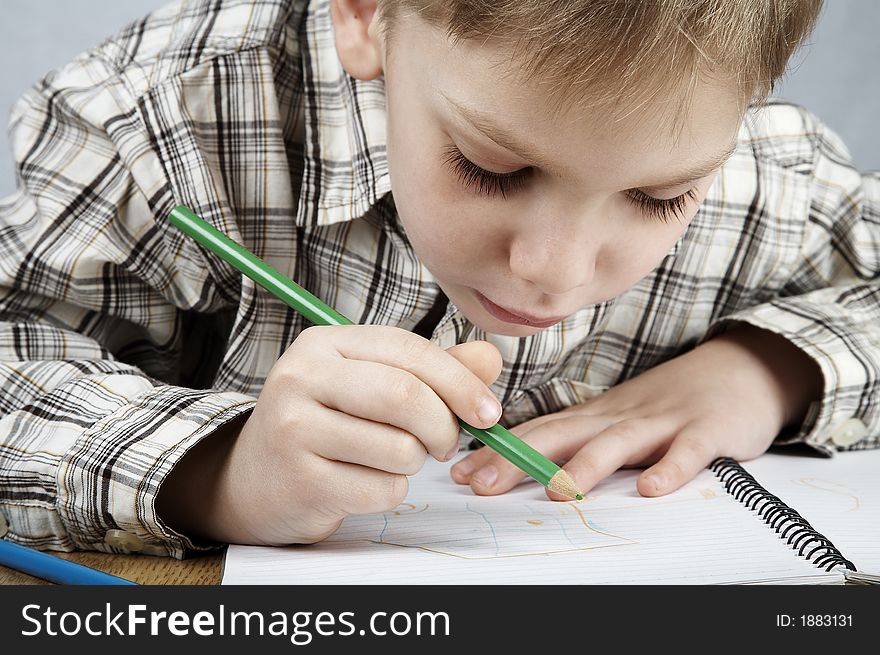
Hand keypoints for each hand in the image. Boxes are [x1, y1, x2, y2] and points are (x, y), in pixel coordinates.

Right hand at [157, 326, 502, 544]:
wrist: (253, 480)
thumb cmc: (323, 425)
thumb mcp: (369, 384)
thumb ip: (430, 371)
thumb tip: (491, 359)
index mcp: (325, 344)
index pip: (409, 351)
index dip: (460, 382)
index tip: (489, 413)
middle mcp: (302, 377)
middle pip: (405, 397)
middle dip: (443, 426)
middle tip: (445, 444)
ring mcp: (295, 429)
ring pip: (400, 449)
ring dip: (413, 464)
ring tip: (388, 460)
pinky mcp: (301, 480)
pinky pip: (382, 490)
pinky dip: (389, 493)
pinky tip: (362, 482)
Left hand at [451, 324, 822, 498]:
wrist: (739, 369)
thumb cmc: (668, 401)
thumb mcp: (617, 417)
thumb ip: (578, 440)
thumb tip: (525, 466)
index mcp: (596, 416)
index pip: (539, 432)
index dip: (498, 452)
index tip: (460, 473)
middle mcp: (620, 417)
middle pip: (563, 437)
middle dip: (520, 460)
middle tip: (483, 484)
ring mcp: (663, 421)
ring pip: (619, 443)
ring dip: (587, 465)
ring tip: (558, 490)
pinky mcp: (706, 431)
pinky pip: (688, 452)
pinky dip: (670, 468)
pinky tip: (651, 488)